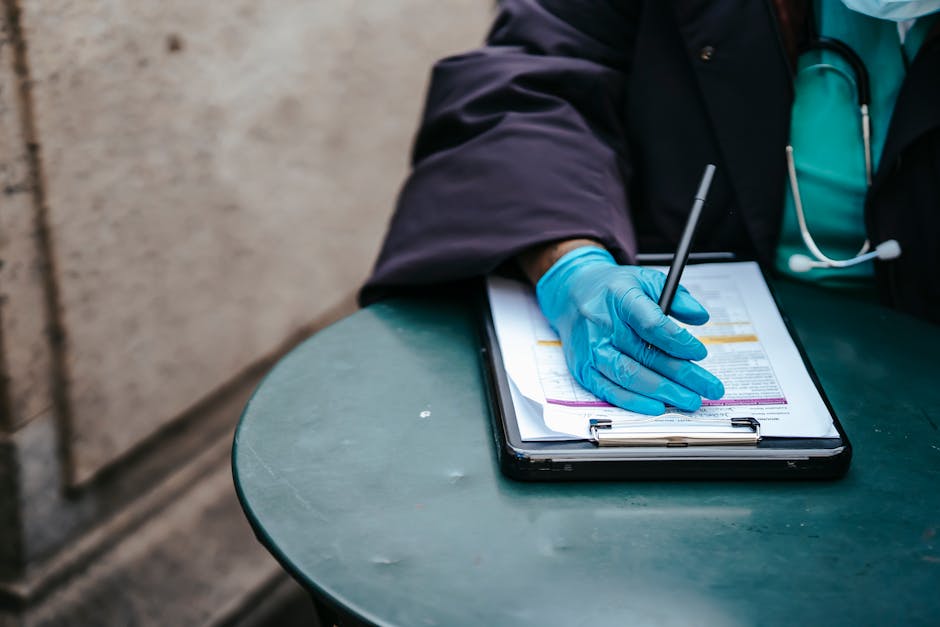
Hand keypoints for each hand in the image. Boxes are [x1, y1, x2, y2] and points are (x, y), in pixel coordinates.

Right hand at [535, 246, 723, 413]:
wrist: (571, 294)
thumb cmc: (613, 289)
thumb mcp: (646, 280)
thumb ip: (677, 296)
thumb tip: (700, 317)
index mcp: (620, 298)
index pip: (652, 324)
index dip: (679, 342)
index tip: (700, 353)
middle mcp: (602, 325)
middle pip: (646, 355)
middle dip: (683, 375)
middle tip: (708, 387)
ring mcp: (591, 349)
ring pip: (629, 376)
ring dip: (662, 392)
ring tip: (689, 400)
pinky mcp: (582, 368)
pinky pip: (609, 390)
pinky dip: (634, 402)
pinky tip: (656, 406)